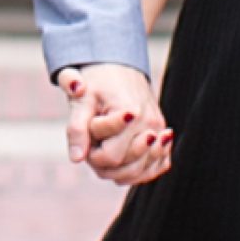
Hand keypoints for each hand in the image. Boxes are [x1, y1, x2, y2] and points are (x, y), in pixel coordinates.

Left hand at [57, 64, 172, 186]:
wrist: (119, 68)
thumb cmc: (97, 83)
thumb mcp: (80, 100)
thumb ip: (76, 129)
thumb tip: (77, 158)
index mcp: (131, 113)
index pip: (110, 156)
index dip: (92, 153)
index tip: (87, 133)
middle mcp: (150, 124)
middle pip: (127, 168)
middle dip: (103, 163)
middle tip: (94, 141)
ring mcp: (160, 131)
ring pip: (140, 172)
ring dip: (118, 170)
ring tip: (107, 149)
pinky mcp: (163, 137)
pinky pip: (157, 167)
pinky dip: (139, 171)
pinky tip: (125, 162)